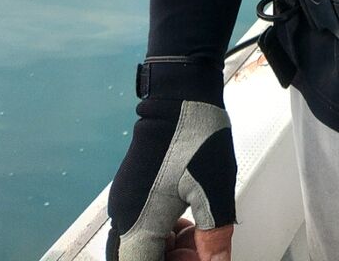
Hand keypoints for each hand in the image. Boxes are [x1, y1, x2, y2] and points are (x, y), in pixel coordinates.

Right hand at [106, 65, 235, 260]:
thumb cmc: (195, 134)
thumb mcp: (214, 190)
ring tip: (200, 240)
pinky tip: (188, 225)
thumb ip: (214, 235)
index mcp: (138, 222)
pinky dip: (165, 235)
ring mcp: (126, 203)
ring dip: (169, 251)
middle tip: (203, 253)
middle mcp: (124, 216)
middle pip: (140, 257)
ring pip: (141, 245)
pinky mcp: (133, 191)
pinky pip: (143, 228)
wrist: (181, 94)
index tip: (198, 260)